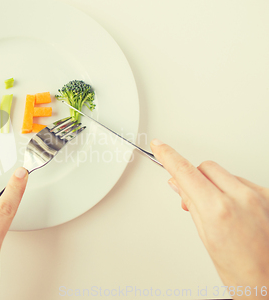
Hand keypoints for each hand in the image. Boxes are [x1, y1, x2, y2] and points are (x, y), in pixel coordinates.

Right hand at [151, 140, 268, 297]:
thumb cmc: (243, 273)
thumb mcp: (207, 238)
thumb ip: (193, 205)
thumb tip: (180, 185)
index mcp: (219, 209)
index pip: (186, 172)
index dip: (169, 156)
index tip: (159, 147)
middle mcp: (242, 198)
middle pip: (206, 168)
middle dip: (194, 177)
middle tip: (191, 197)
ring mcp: (260, 196)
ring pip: (225, 174)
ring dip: (215, 186)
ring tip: (219, 211)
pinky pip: (243, 183)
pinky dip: (234, 192)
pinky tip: (235, 211)